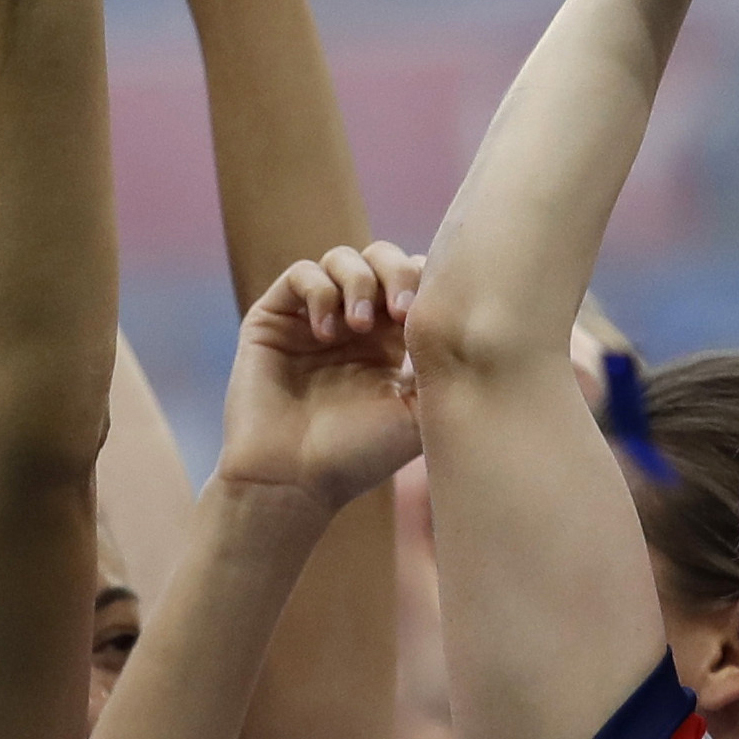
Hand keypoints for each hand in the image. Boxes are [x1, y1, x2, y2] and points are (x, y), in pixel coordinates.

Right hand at [217, 243, 424, 512]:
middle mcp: (353, 325)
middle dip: (397, 273)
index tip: (429, 316)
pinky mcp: (274, 318)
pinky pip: (300, 273)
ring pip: (342, 258)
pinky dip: (319, 291)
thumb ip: (442, 364)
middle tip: (401, 312)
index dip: (426, 285)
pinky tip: (328, 332)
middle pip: (383, 259)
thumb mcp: (419, 412)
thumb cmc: (357, 455)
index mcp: (391, 343)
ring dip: (359, 281)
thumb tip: (464, 317)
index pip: (415, 283)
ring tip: (358, 325)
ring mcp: (312, 318)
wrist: (292, 480)